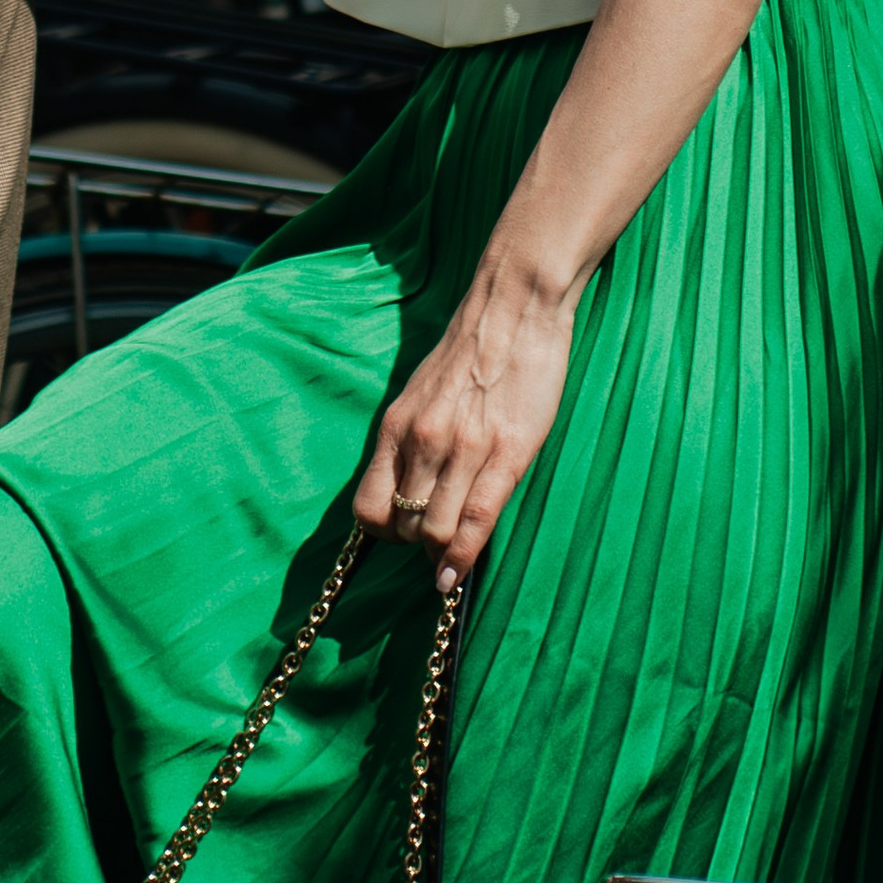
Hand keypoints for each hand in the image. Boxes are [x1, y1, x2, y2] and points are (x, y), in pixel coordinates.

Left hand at [353, 260, 575, 588]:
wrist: (513, 306)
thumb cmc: (471, 351)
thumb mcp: (423, 395)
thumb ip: (412, 441)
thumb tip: (411, 490)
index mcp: (397, 425)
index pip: (369, 507)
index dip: (384, 534)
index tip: (403, 535)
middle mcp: (422, 441)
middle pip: (403, 526)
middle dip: (416, 546)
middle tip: (435, 545)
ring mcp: (462, 449)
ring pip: (435, 531)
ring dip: (440, 554)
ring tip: (451, 556)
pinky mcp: (504, 454)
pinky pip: (476, 522)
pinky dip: (463, 558)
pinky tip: (456, 576)